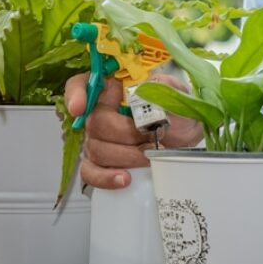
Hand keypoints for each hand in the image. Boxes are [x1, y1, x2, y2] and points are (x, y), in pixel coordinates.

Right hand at [64, 73, 202, 188]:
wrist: (186, 140)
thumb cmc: (176, 113)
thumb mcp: (177, 94)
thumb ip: (165, 86)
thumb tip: (152, 85)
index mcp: (113, 88)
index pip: (82, 84)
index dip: (76, 94)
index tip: (80, 108)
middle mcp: (100, 112)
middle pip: (94, 123)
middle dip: (126, 133)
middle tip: (151, 136)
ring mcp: (97, 139)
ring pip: (96, 149)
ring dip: (126, 156)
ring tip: (150, 156)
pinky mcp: (102, 164)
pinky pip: (91, 173)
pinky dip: (106, 178)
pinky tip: (124, 179)